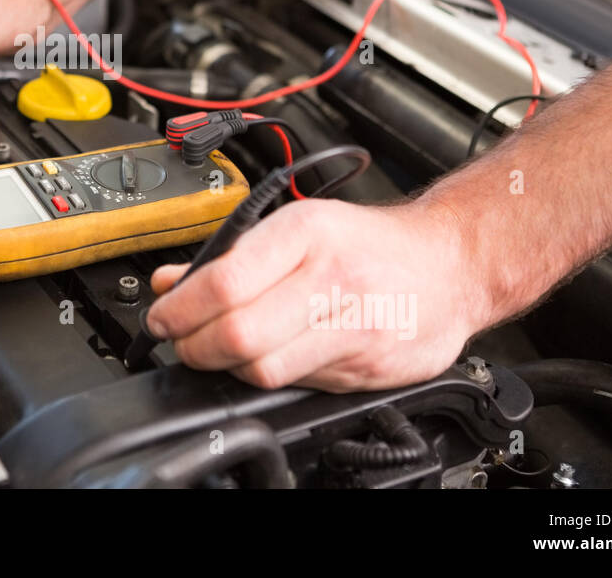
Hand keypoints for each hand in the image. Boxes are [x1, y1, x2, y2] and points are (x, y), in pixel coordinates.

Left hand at [145, 198, 487, 391]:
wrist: (450, 265)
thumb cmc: (369, 244)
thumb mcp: (299, 226)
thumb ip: (230, 256)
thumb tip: (169, 283)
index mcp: (307, 232)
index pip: (224, 282)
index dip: (179, 309)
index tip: (161, 317)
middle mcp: (331, 278)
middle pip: (238, 333)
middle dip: (193, 346)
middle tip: (180, 341)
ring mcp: (353, 326)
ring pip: (264, 368)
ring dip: (225, 367)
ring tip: (218, 351)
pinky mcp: (367, 367)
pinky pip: (297, 384)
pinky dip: (267, 377)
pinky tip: (265, 358)